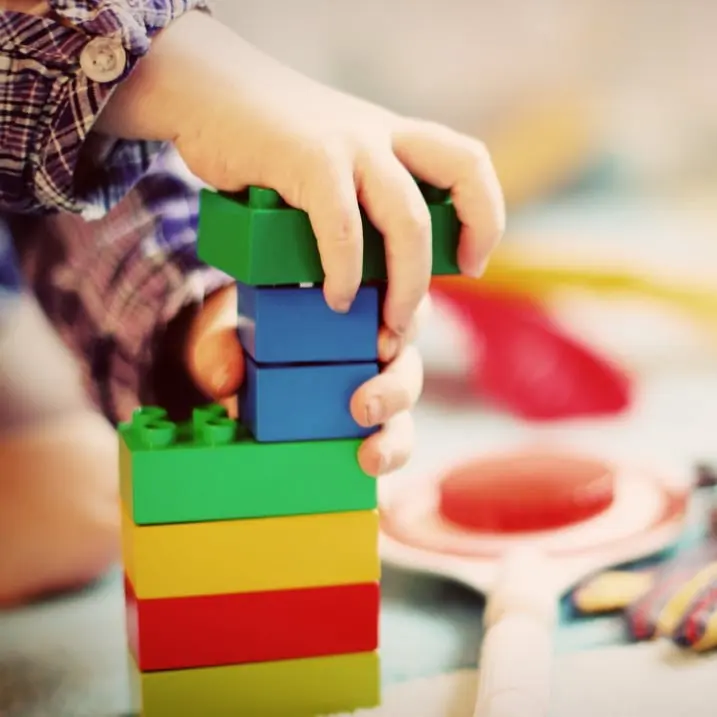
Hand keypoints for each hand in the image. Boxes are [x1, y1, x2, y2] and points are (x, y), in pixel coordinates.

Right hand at [99, 10, 504, 343]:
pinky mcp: (308, 159)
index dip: (485, 214)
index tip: (472, 262)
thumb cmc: (268, 144)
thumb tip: (369, 272)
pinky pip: (343, 228)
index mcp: (394, 137)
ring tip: (385, 324)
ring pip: (407, 219)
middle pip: (462, 176)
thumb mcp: (330, 162)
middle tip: (425, 306)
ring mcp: (349, 144)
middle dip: (463, 246)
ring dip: (406, 283)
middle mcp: (381, 135)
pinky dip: (344, 272)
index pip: (468, 163)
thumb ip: (356, 201)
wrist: (209, 93)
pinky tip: (333, 297)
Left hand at [183, 285, 426, 476]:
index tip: (381, 344)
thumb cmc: (245, 337)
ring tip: (371, 455)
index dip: (405, 322)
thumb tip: (225, 380)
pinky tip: (368, 465)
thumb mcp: (228, 332)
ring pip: (405, 408)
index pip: (399, 305)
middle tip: (364, 408)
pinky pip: (392, 440)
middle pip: (407, 363)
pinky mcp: (369, 425)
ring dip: (395, 434)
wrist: (236, 368)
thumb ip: (220, 346)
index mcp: (356, 307)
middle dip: (395, 388)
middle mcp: (375, 347)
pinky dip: (388, 454)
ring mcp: (376, 388)